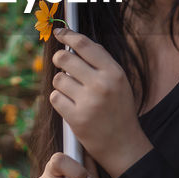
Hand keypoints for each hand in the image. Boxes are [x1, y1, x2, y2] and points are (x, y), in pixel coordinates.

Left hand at [49, 28, 153, 175]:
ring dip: (61, 83)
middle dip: (59, 59)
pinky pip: (55, 98)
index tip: (59, 32)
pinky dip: (58, 99)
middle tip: (61, 63)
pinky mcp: (76, 118)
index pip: (85, 44)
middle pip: (65, 58)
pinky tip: (69, 105)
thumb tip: (74, 43)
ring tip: (72, 91)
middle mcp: (102, 84)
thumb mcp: (119, 82)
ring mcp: (88, 102)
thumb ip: (101, 63)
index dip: (68, 35)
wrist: (123, 144)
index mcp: (114, 72)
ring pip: (58, 79)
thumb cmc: (118, 110)